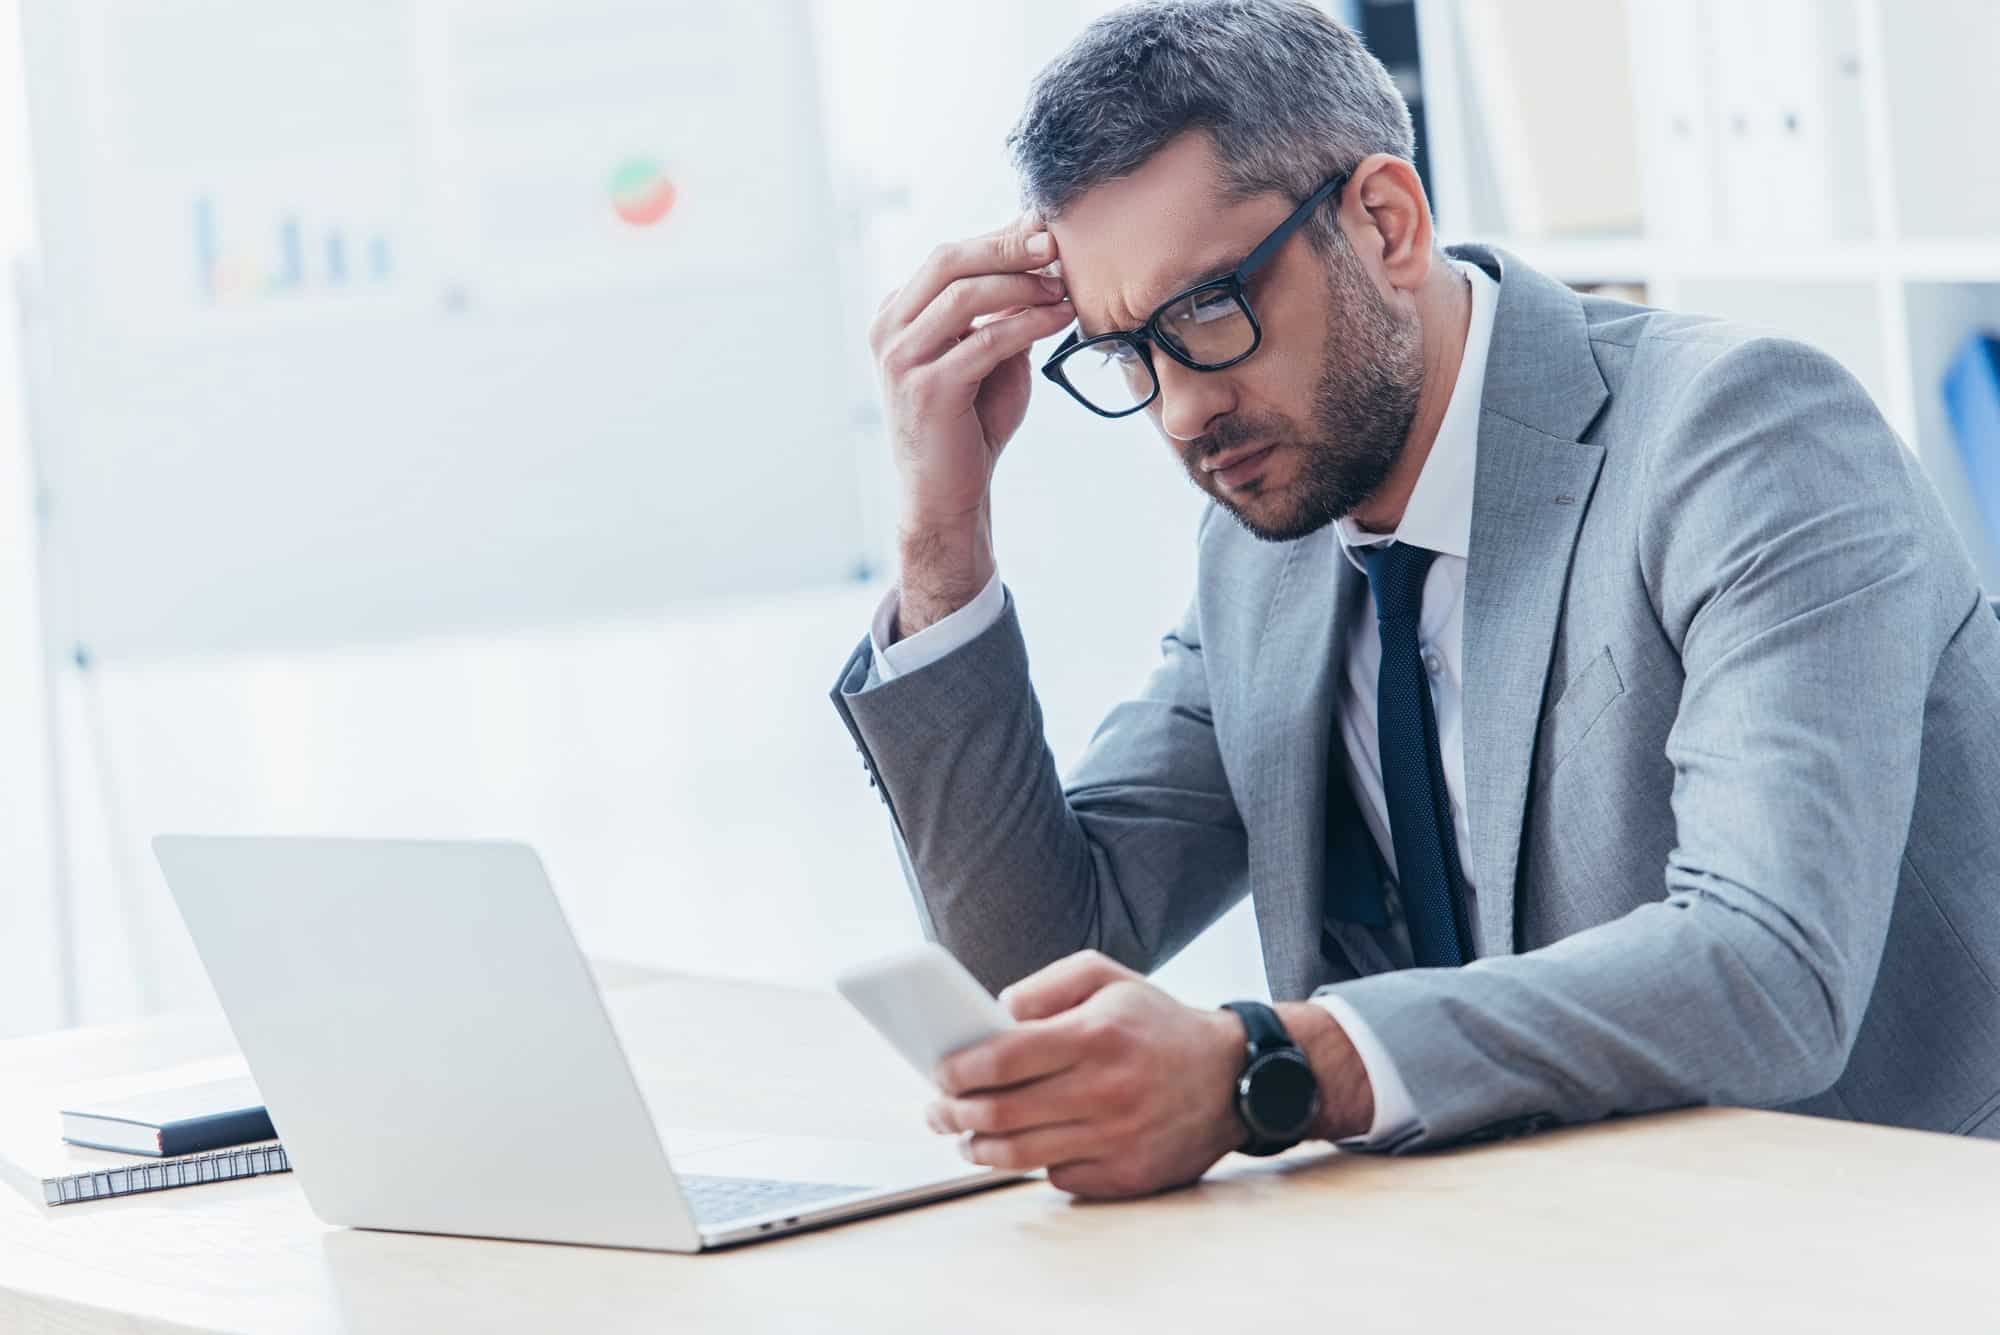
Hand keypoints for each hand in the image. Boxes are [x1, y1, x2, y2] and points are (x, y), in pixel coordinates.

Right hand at [867, 215, 1073, 636]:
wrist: (946, 495)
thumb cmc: (970, 424)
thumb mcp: (987, 355)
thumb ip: (1003, 312)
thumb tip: (1040, 256)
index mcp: (896, 316)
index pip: (948, 258)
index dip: (998, 238)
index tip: (1045, 229)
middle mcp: (888, 331)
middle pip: (949, 261)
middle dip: (1006, 247)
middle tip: (1054, 243)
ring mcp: (901, 359)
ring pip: (965, 295)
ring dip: (1021, 284)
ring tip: (1061, 287)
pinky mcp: (928, 388)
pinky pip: (986, 340)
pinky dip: (1028, 324)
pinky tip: (1058, 318)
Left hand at [924, 950, 1246, 1198]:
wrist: (1232, 1077)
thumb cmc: (1157, 1024)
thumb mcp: (1107, 978)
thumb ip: (1045, 986)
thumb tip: (993, 1017)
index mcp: (1096, 1036)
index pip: (1003, 1060)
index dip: (958, 1071)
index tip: (940, 1074)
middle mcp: (1106, 1091)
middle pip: (1001, 1115)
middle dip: (954, 1115)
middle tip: (938, 1111)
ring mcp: (1118, 1139)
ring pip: (1021, 1156)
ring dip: (979, 1150)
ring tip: (965, 1138)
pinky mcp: (1128, 1176)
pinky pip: (1058, 1178)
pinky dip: (1035, 1165)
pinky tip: (1027, 1147)